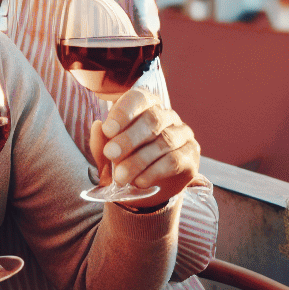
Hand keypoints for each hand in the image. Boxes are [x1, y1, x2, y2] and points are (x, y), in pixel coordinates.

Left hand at [89, 88, 199, 206]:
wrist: (145, 191)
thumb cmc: (125, 162)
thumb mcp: (107, 156)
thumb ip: (101, 143)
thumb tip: (98, 126)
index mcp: (145, 106)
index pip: (138, 98)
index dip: (123, 113)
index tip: (108, 130)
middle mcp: (166, 115)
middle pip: (152, 120)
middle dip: (128, 139)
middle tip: (110, 154)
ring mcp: (182, 134)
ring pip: (163, 142)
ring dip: (138, 161)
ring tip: (120, 177)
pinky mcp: (191, 155)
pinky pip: (174, 160)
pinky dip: (154, 172)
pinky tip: (140, 182)